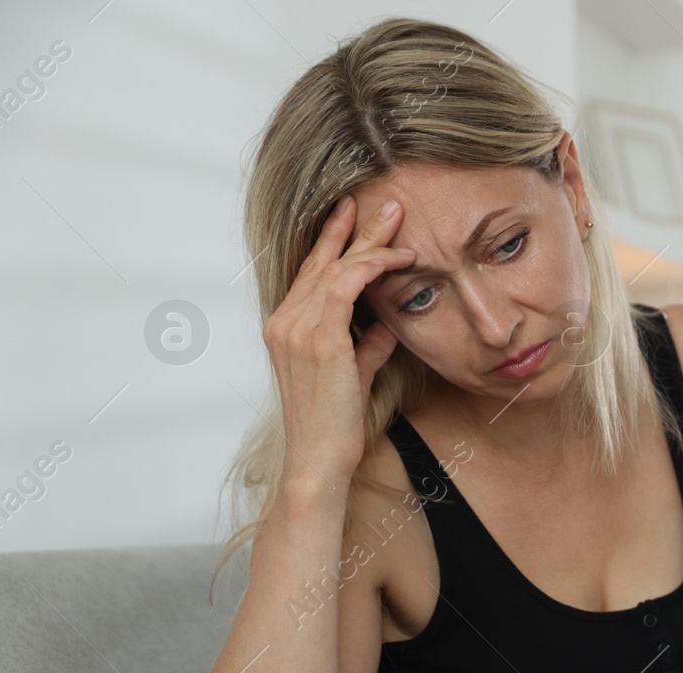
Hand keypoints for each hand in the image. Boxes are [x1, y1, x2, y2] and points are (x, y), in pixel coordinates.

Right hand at [262, 194, 415, 484]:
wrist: (320, 459)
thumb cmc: (336, 426)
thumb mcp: (354, 375)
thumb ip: (366, 346)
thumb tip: (387, 324)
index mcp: (287, 328)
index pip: (311, 273)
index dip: (334, 241)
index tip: (355, 216)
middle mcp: (285, 322)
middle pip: (322, 262)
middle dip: (354, 229)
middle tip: (384, 204)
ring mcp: (296, 329)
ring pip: (334, 269)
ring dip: (369, 243)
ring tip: (397, 220)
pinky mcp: (318, 341)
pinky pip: (343, 287)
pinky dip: (370, 268)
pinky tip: (396, 259)